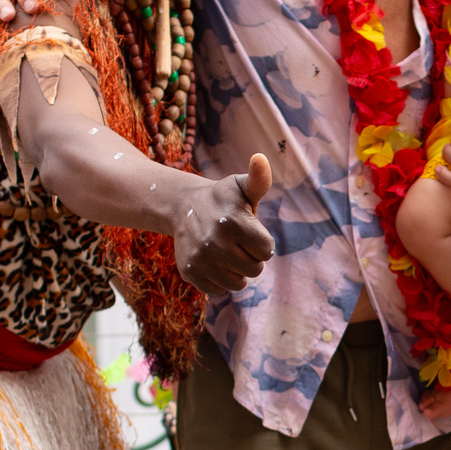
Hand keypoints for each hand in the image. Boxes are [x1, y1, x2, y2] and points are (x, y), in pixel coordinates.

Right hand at [174, 154, 274, 295]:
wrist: (183, 207)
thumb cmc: (223, 199)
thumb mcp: (241, 186)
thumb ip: (259, 179)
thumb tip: (260, 159)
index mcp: (234, 222)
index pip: (267, 252)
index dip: (261, 242)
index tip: (249, 230)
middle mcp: (216, 243)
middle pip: (254, 270)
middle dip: (250, 257)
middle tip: (236, 241)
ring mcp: (201, 259)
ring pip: (238, 284)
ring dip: (237, 271)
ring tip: (226, 252)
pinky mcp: (190, 272)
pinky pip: (219, 290)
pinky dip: (219, 280)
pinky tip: (213, 261)